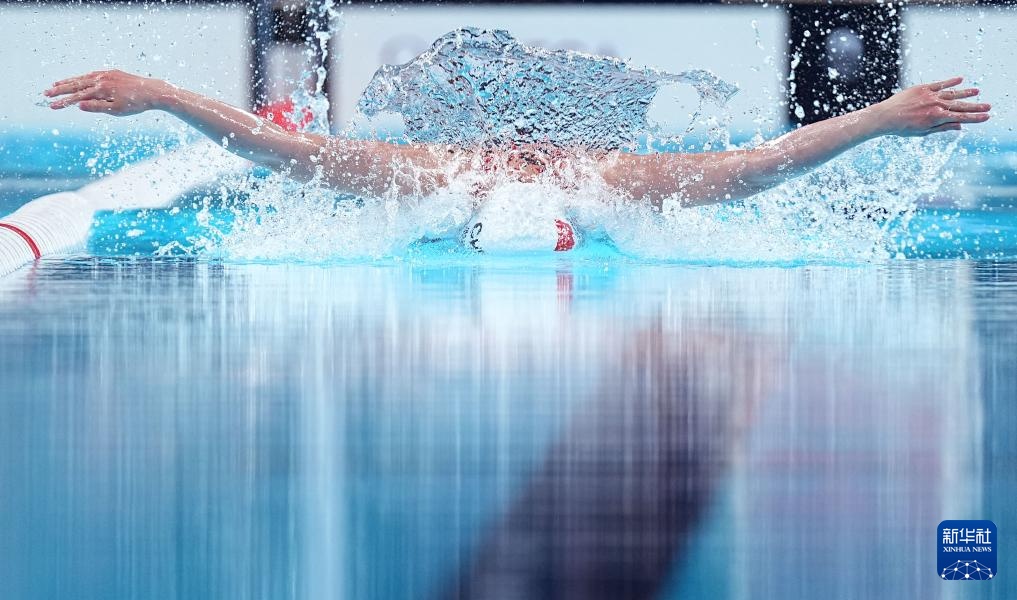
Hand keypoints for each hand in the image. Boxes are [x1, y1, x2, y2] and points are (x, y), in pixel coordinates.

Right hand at [44, 70, 170, 115]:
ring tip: (55, 85)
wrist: (153, 91)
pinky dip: (81, 77)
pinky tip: (76, 80)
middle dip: (60, 89)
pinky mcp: (112, 73)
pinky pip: (91, 75)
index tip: (51, 106)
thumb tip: (79, 105)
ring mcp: (106, 74)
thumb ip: (97, 107)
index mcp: (101, 89)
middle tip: (45, 93)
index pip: (77, 97)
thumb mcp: (116, 110)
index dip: (63, 102)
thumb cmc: (135, 104)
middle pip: (76, 84)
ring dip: (68, 82)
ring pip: (82, 78)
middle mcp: (101, 79)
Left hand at [872, 76, 990, 135]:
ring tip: (977, 92)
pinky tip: (960, 79)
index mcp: (936, 118)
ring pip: (952, 93)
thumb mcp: (923, 132)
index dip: (975, 118)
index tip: (986, 117)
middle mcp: (936, 105)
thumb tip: (960, 126)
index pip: (961, 118)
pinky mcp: (922, 88)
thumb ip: (942, 127)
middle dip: (975, 107)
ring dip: (966, 92)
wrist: (885, 116)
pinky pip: (940, 84)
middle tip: (989, 106)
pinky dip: (950, 82)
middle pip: (960, 106)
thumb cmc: (902, 128)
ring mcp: (930, 95)